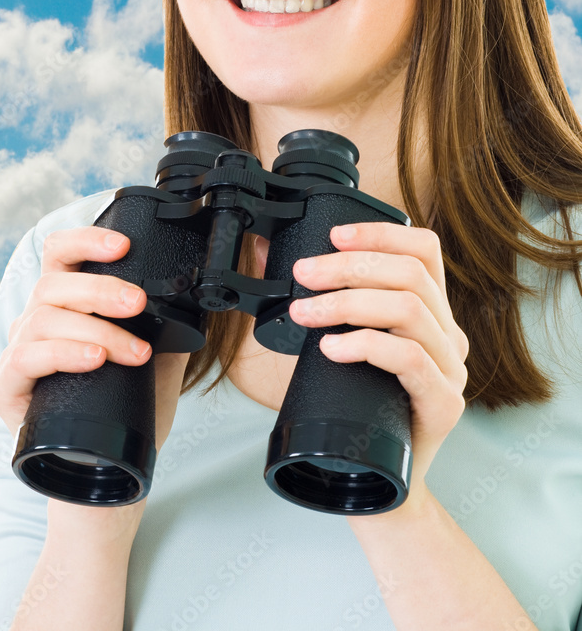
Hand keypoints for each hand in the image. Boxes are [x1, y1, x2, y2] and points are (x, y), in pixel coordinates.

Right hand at [0, 226, 188, 454]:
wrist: (105, 464)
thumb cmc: (124, 402)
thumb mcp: (153, 355)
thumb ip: (166, 324)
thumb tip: (197, 299)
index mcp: (65, 303)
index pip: (62, 254)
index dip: (86, 241)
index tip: (122, 244)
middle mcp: (36, 320)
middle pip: (54, 284)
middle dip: (101, 290)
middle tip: (138, 304)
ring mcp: (18, 351)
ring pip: (45, 320)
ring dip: (96, 331)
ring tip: (134, 352)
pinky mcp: (6, 388)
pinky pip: (26, 359)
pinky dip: (63, 354)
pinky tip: (93, 359)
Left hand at [284, 222, 468, 509]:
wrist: (375, 483)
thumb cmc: (354, 411)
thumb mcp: (336, 346)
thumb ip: (315, 303)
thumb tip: (263, 256)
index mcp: (430, 313)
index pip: (424, 251)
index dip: (382, 232)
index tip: (334, 235)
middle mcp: (449, 335)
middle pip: (410, 275)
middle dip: (349, 267)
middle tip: (303, 274)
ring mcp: (451, 370)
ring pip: (410, 310)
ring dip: (349, 302)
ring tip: (305, 313)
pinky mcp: (444, 405)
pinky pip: (412, 359)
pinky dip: (367, 345)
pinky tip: (333, 348)